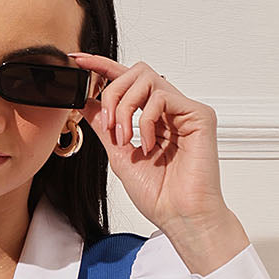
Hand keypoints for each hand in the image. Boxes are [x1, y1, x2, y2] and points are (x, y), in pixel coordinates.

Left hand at [68, 53, 234, 234]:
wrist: (180, 217)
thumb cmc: (159, 196)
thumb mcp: (119, 156)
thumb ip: (105, 127)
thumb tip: (86, 102)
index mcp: (153, 119)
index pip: (128, 82)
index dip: (102, 67)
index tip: (78, 62)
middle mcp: (171, 110)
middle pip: (135, 72)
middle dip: (112, 93)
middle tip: (109, 126)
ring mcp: (185, 111)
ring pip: (146, 78)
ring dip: (125, 107)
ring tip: (125, 139)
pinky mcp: (199, 115)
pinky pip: (161, 97)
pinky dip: (145, 120)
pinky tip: (148, 145)